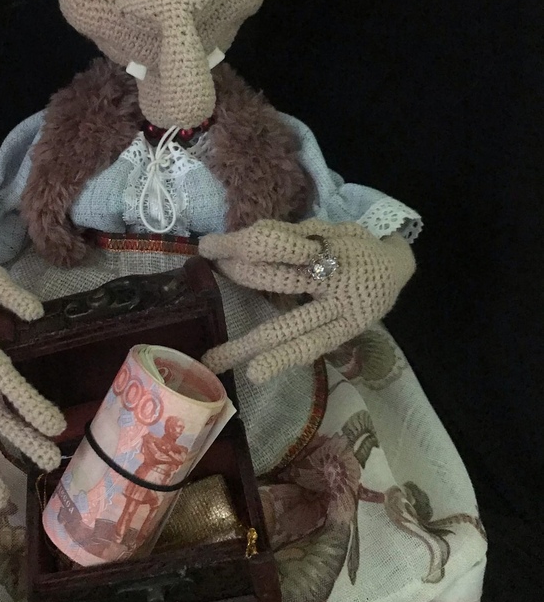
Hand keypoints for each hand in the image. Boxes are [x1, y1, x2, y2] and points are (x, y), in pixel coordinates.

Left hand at [199, 218, 414, 383]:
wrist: (399, 267)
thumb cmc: (356, 246)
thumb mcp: (328, 230)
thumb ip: (291, 237)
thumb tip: (242, 242)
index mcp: (322, 245)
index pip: (271, 241)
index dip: (237, 244)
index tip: (207, 246)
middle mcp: (330, 275)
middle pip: (274, 278)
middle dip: (237, 279)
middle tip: (204, 283)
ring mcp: (339, 307)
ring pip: (290, 325)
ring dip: (250, 343)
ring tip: (216, 360)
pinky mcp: (347, 329)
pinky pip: (312, 344)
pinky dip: (286, 356)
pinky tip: (259, 370)